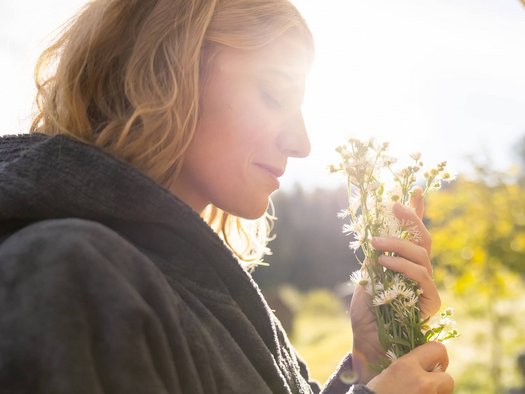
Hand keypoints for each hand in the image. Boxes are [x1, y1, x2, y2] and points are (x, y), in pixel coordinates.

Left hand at [350, 187, 440, 382]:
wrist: (368, 342)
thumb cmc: (366, 313)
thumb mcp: (364, 279)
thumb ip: (372, 260)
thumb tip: (374, 237)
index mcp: (403, 263)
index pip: (414, 235)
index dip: (417, 212)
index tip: (415, 189)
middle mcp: (418, 271)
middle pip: (424, 239)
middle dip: (412, 218)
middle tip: (394, 205)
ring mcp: (426, 285)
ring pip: (421, 254)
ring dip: (398, 244)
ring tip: (376, 244)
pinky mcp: (430, 300)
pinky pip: (420, 275)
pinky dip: (401, 265)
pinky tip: (382, 263)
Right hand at [367, 342, 453, 393]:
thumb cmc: (376, 392)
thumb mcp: (389, 371)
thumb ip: (410, 365)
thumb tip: (429, 363)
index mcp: (408, 366)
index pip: (438, 349)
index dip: (437, 356)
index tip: (431, 364)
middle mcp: (422, 382)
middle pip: (448, 378)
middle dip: (439, 382)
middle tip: (425, 384)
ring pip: (443, 392)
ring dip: (434, 391)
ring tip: (415, 393)